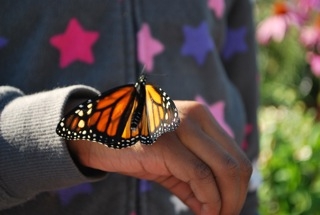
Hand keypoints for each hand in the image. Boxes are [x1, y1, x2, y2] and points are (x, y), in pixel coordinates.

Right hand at [67, 101, 251, 214]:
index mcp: (200, 117)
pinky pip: (200, 177)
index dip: (239, 187)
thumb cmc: (137, 149)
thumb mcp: (172, 164)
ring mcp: (180, 127)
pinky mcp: (166, 143)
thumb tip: (216, 210)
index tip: (228, 208)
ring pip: (225, 170)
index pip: (236, 155)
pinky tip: (202, 211)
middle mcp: (195, 117)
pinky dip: (209, 200)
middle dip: (236, 198)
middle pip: (236, 164)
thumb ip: (195, 182)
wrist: (97, 138)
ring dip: (226, 202)